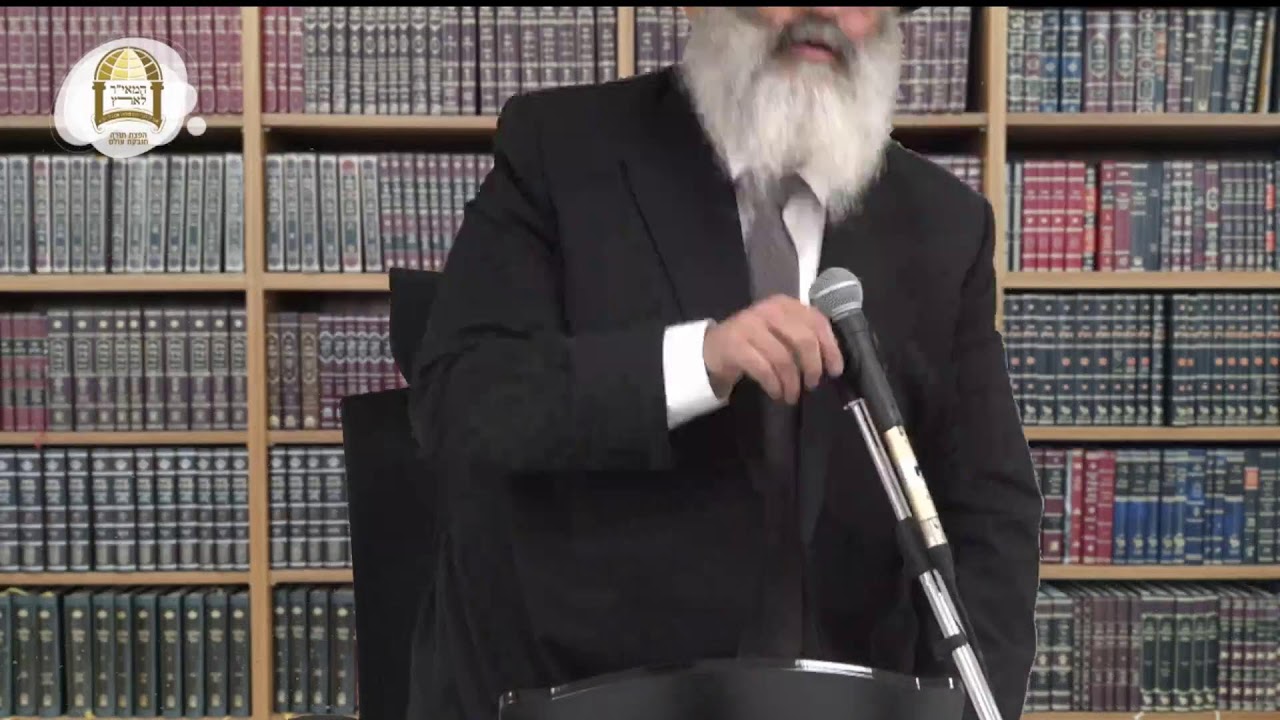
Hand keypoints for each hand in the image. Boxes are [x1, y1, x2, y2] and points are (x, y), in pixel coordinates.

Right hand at [703, 294, 844, 403]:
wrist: (715, 346)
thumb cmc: (757, 342)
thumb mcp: (782, 332)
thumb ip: (805, 337)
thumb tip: (832, 362)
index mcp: (786, 304)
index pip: (817, 322)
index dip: (831, 348)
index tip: (834, 370)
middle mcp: (769, 310)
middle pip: (803, 340)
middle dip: (812, 367)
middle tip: (812, 384)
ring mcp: (749, 325)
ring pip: (783, 358)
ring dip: (792, 382)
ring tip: (792, 395)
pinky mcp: (735, 345)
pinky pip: (763, 369)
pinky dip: (774, 385)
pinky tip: (777, 393)